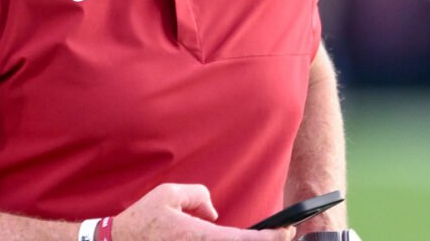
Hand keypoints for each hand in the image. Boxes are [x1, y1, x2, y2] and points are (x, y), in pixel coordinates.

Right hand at [112, 183, 296, 240]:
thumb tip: (213, 211)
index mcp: (201, 237)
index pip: (247, 240)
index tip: (287, 232)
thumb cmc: (141, 221)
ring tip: (261, 238)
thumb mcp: (168, 194)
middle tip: (283, 236)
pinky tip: (233, 239)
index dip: (273, 238)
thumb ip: (198, 196)